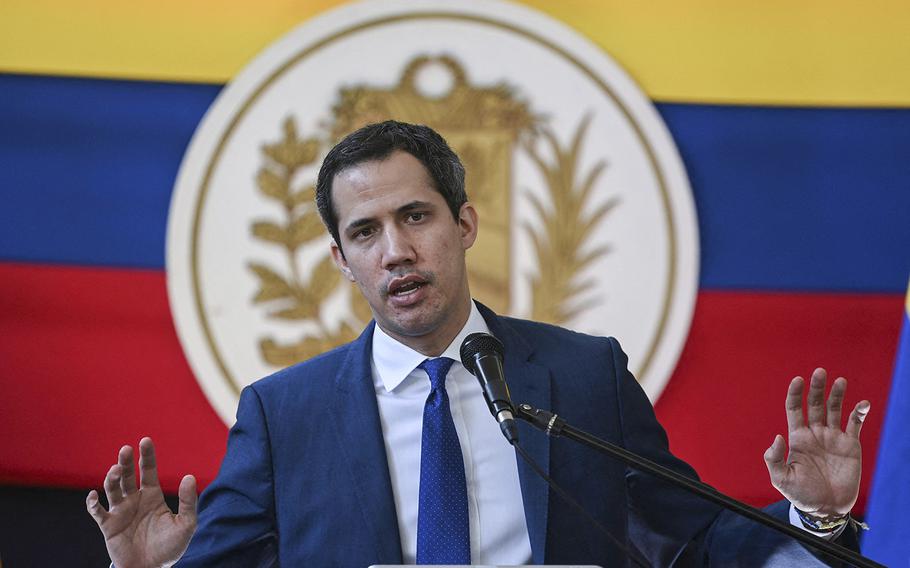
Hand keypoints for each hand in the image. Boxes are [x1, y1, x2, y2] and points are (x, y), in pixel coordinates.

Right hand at [86, 437, 196, 567]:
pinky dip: (92, 503)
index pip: (148, 470)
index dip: (146, 455)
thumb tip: (190, 476)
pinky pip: (97, 511)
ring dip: (111, 478)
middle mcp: (135, 500)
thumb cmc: (170, 547)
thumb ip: (188, 502)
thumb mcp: (186, 524)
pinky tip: (93, 495)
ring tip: (115, 470)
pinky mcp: (109, 525)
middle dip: (125, 461)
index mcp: (152, 496)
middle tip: (126, 449)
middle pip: (127, 475)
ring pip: (112, 489)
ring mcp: (120, 511)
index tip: (145, 440)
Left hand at [763, 368, 869, 515]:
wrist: (826, 509)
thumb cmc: (802, 495)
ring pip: (835, 410)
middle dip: (816, 388)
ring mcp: (833, 438)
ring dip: (837, 395)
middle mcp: (815, 434)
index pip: (795, 409)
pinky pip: (855, 424)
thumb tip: (777, 436)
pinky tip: (862, 403)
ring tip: (840, 381)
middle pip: (814, 404)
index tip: (798, 380)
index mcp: (797, 438)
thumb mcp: (781, 479)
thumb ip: (774, 459)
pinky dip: (859, 412)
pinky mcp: (850, 446)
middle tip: (819, 372)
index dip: (795, 393)